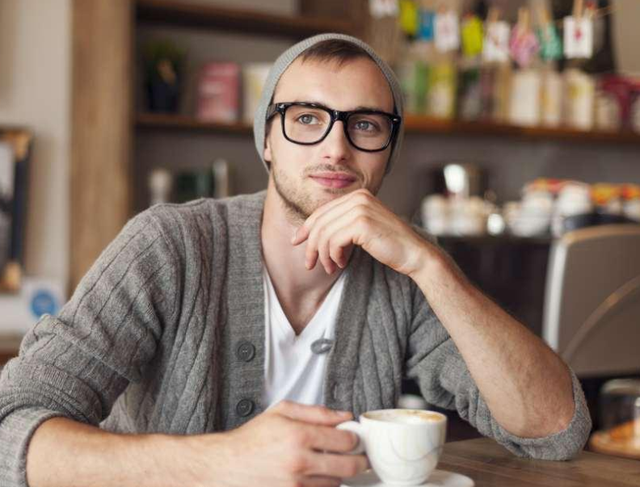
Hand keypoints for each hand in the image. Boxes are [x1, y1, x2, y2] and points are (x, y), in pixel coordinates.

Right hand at [190, 401, 366, 486]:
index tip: (352, 437)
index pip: (345, 440)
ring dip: (338, 475)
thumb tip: (344, 415)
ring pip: (336, 484)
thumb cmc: (252, 439)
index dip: (354, 438)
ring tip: (328, 464)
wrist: (226, 466)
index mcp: (299, 436)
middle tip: (358, 456)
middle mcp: (299, 462)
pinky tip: (315, 476)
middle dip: (359, 461)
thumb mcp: (281, 412)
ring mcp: (296, 485)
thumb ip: (316, 411)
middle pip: (349, 466)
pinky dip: (323, 486)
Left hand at [292, 189, 429, 276]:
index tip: (297, 242)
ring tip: (330, 268)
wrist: (414, 254)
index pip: (322, 211)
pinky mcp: (362, 223)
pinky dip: (333, 256)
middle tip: (309, 264)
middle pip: (320, 222)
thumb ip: (342, 225)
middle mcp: (358, 197)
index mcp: (358, 195)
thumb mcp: (362, 229)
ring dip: (323, 255)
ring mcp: (360, 208)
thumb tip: (310, 233)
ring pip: (324, 233)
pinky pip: (333, 241)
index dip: (306, 228)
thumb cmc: (389, 245)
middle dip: (311, 245)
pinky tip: (341, 264)